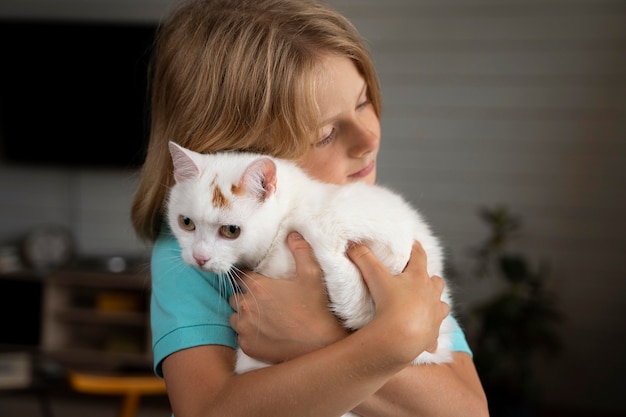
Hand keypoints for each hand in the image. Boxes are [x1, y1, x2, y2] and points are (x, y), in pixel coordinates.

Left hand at [229, 232, 347, 363]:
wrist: (319, 345)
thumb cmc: (315, 308)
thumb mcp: (312, 275)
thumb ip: (301, 251)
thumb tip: (293, 234)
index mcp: (257, 287)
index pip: (240, 276)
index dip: (249, 276)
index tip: (259, 280)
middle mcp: (245, 307)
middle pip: (235, 296)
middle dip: (246, 296)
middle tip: (264, 300)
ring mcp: (244, 328)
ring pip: (235, 316)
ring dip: (244, 315)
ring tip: (263, 316)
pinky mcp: (247, 346)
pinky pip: (240, 336)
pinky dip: (249, 333)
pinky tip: (265, 332)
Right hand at [346, 240, 449, 362]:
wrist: (401, 339)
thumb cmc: (391, 305)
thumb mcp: (375, 278)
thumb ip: (364, 258)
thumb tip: (352, 244)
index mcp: (419, 278)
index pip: (420, 256)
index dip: (416, 248)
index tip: (413, 243)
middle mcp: (432, 295)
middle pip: (437, 281)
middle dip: (430, 278)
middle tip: (418, 278)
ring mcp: (434, 316)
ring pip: (442, 305)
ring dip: (435, 303)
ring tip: (425, 305)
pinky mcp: (432, 336)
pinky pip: (435, 335)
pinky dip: (430, 334)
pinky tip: (424, 337)